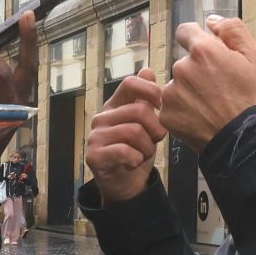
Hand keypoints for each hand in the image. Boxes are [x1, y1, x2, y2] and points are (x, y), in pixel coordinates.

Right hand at [86, 68, 167, 203]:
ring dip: (147, 147)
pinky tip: (134, 162)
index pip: (130, 83)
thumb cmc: (136, 151)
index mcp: (115, 106)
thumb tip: (147, 70)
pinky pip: (125, 151)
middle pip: (138, 111)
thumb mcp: (146, 124)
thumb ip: (145, 100)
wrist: (126, 184)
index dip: (150, 90)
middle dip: (155, 128)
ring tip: (144, 154)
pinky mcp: (94, 155)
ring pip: (134, 132)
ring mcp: (95, 136)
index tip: (161, 104)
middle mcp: (102, 117)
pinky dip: (137, 159)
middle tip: (156, 140)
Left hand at [160, 16, 255, 154]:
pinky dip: (185, 111)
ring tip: (213, 105)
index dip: (198, 39)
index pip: (186, 31)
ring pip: (179, 85)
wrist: (247, 142)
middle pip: (185, 62)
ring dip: (191, 91)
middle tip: (220, 87)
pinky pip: (173, 106)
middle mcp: (182, 69)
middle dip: (199, 70)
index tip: (207, 52)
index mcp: (203, 51)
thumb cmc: (255, 101)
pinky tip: (203, 117)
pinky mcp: (167, 115)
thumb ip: (233, 30)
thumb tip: (212, 21)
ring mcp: (172, 93)